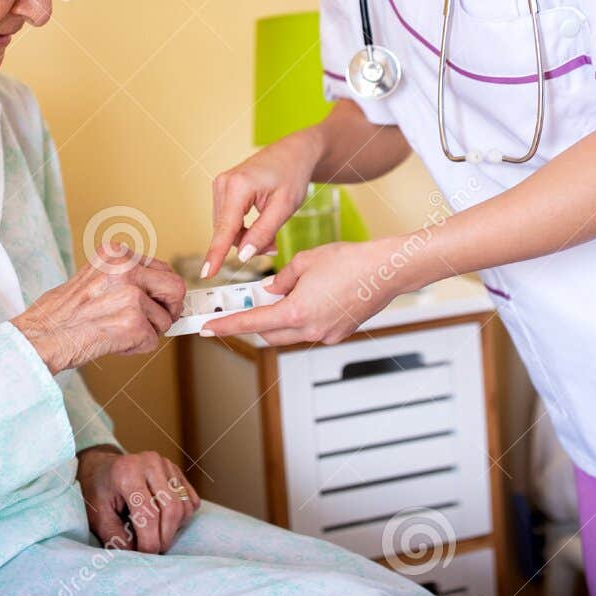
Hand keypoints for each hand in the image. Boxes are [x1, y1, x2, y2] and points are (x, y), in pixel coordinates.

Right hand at [13, 245, 185, 372]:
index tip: (157, 302)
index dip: (161, 291)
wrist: (42, 336)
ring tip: (117, 332)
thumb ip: (126, 278)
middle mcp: (126, 269)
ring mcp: (131, 295)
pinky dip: (136, 347)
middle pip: (176, 287)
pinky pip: (152, 340)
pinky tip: (112, 342)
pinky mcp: (133, 322)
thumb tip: (157, 291)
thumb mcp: (96, 277)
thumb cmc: (62, 312)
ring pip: (165, 319)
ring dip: (147, 331)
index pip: (161, 269)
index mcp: (116, 253)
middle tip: (158, 321)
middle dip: (170, 308)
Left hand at [76, 446, 199, 553]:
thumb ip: (117, 537)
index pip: (149, 514)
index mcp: (127, 473)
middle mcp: (150, 463)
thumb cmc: (98, 493)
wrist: (101, 467)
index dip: (150, 541)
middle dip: (165, 537)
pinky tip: (164, 519)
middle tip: (155, 550)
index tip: (146, 556)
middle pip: (172, 509)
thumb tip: (139, 554)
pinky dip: (182, 517)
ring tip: (156, 533)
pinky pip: (191, 500)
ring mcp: (166, 464)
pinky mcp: (176, 470)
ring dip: (174, 528)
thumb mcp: (98, 516)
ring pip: (184, 506)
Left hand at [199, 240, 401, 345]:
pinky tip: (311, 296)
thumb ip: (282, 279)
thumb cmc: (350, 261)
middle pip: (270, 334)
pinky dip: (302, 318)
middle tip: (246, 304)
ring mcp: (326, 334)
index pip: (252, 323)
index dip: (227, 326)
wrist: (387, 270)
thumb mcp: (306, 261)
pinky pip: (311, 329)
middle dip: (255, 322)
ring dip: (280, 319)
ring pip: (290, 333)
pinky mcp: (339, 333)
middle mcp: (310, 329)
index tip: (209, 328)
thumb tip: (271, 290)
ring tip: (286, 292)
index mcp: (297, 311)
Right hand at [201, 128, 324, 277]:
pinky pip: (227, 219)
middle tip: (273, 244)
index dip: (216, 254)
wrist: (293, 152)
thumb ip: (263, 233)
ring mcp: (220, 185)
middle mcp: (223, 184)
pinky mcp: (222, 189)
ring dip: (245, 236)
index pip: (225, 229)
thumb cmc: (292, 175)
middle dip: (247, 243)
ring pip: (226, 228)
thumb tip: (242, 255)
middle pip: (226, 231)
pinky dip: (242, 228)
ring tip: (270, 232)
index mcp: (239, 186)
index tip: (206, 274)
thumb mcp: (285, 207)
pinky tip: (259, 224)